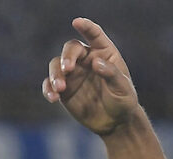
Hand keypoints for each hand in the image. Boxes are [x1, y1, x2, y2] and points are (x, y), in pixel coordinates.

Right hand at [43, 18, 138, 134]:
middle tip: (68, 69)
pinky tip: (53, 98)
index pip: (95, 36)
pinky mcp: (63, 89)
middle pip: (70, 49)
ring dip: (56, 74)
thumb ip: (112, 74)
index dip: (86, 27)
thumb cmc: (123, 101)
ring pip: (56, 65)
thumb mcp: (123, 89)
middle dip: (67, 57)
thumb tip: (95, 62)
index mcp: (104, 54)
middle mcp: (86, 60)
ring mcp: (73, 74)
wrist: (116, 123)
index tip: (77, 22)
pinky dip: (48, 89)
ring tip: (60, 88)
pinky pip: (50, 85)